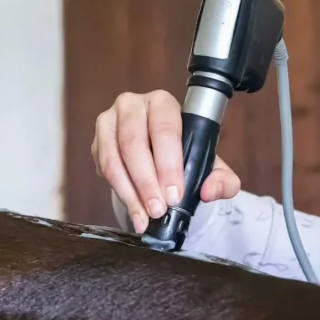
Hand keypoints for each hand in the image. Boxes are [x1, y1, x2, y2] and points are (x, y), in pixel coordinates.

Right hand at [91, 90, 240, 232]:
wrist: (158, 154)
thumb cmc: (185, 153)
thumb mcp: (210, 165)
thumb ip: (222, 179)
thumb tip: (210, 191)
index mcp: (163, 103)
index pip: (165, 130)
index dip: (168, 164)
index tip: (174, 195)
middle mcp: (132, 105)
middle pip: (134, 143)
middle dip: (147, 182)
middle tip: (158, 210)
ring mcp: (109, 121)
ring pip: (114, 158)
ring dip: (130, 192)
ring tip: (145, 217)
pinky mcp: (97, 141)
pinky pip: (103, 168)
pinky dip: (119, 193)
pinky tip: (134, 212)